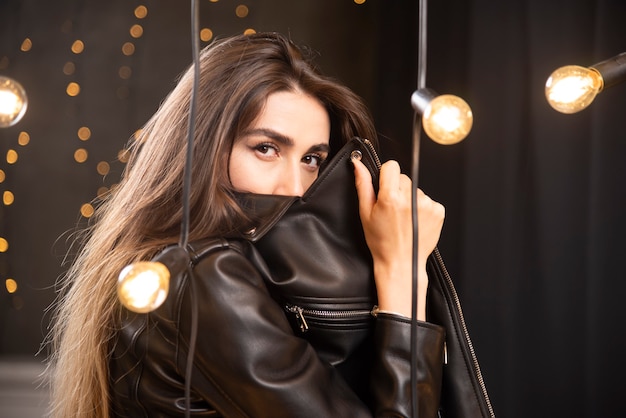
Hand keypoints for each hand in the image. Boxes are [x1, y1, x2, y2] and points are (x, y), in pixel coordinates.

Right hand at [353, 158, 444, 318]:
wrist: (401, 263)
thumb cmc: (381, 242)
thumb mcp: (366, 213)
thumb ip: (363, 185)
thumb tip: (358, 164)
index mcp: (390, 197)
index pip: (392, 166)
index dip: (386, 175)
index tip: (384, 188)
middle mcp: (410, 199)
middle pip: (404, 178)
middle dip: (397, 189)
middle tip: (392, 210)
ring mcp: (426, 205)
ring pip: (416, 189)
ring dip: (410, 200)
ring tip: (404, 219)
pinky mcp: (438, 211)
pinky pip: (428, 200)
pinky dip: (422, 208)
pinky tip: (414, 222)